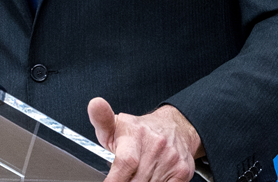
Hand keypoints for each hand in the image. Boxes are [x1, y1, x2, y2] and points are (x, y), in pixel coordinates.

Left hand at [88, 98, 202, 181]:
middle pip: (136, 180)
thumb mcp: (115, 125)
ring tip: (135, 175)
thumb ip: (101, 121)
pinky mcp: (182, 171)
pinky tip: (150, 178)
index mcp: (135, 133)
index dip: (115, 179)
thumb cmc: (139, 131)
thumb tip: (95, 104)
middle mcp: (155, 145)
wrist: (174, 128)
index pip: (125, 162)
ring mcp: (171, 158)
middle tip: (122, 177)